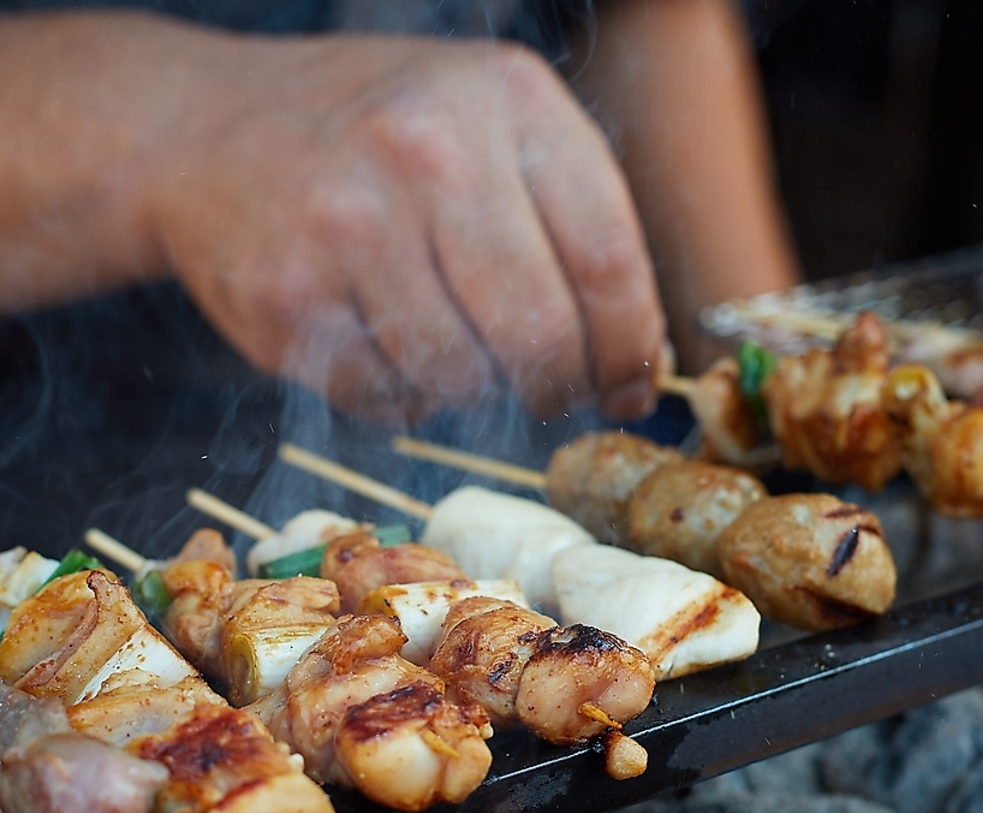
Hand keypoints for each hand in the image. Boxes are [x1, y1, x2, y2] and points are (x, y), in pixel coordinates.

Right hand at [152, 34, 669, 422]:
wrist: (207, 129)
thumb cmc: (374, 141)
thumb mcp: (488, 128)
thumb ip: (571, 224)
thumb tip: (634, 363)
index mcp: (506, 101)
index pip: (610, 259)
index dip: (630, 348)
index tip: (629, 388)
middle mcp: (427, 151)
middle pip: (543, 334)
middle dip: (559, 387)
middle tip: (552, 393)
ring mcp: (349, 225)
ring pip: (465, 380)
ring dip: (474, 389)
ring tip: (451, 345)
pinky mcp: (289, 299)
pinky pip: (390, 399)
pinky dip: (405, 396)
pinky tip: (386, 344)